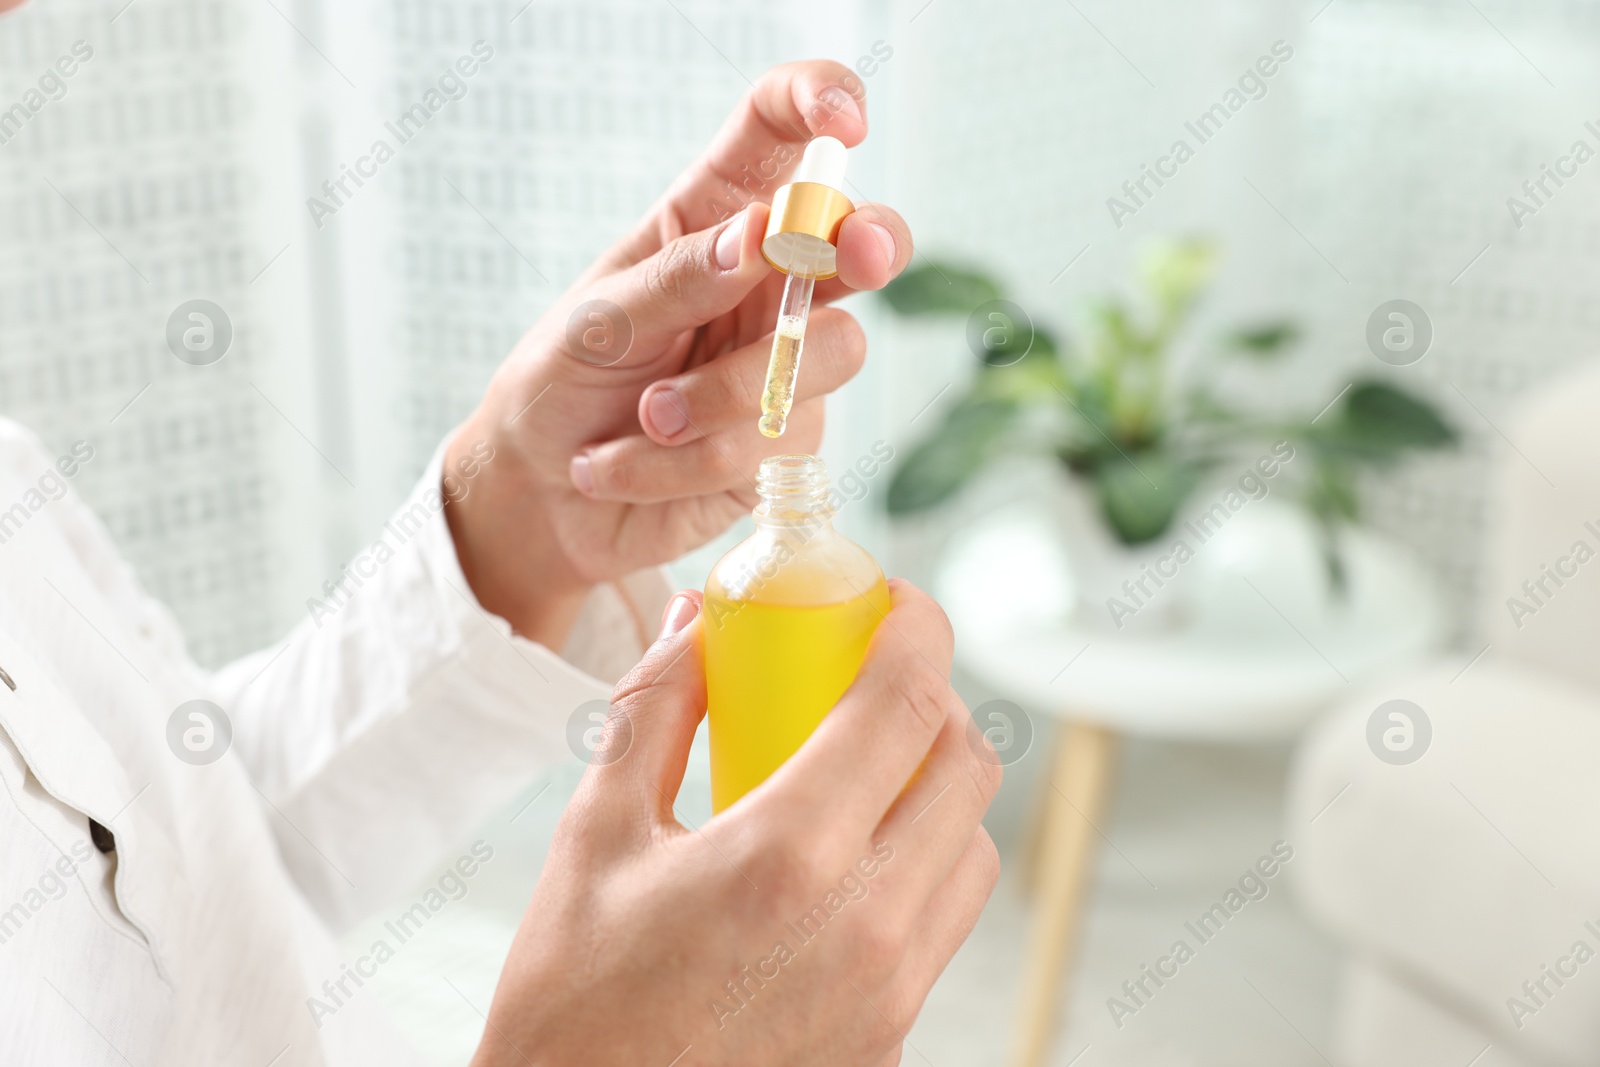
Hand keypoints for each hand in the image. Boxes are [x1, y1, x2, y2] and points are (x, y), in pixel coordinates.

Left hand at [443, 61, 912, 646]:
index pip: (776, 135)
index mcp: (711, 221)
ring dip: (725, 395)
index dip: (819, 104)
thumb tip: (759, 234)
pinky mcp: (788, 436)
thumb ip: (678, 280)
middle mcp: (764, 283)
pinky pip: (776, 438)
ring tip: (647, 418)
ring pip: (827, 353)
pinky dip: (695, 460)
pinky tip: (633, 463)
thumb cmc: (561, 387)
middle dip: (870, 243)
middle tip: (856, 256)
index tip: (844, 120)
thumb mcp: (595, 325)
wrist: (545, 499)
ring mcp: (785, 361)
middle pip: (861, 242)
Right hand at [472, 582, 1000, 1066]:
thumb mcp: (594, 836)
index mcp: (786, 856)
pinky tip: (842, 870)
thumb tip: (695, 624)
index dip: (917, 630)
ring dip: (936, 791)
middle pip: (966, 768)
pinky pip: (942, 927)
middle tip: (870, 684)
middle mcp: (864, 926)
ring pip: (972, 850)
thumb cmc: (573, 1005)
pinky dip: (918, 871)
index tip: (894, 603)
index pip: (905, 704)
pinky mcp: (891, 1042)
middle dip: (932, 702)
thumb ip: (655, 711)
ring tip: (861, 779)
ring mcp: (889, 994)